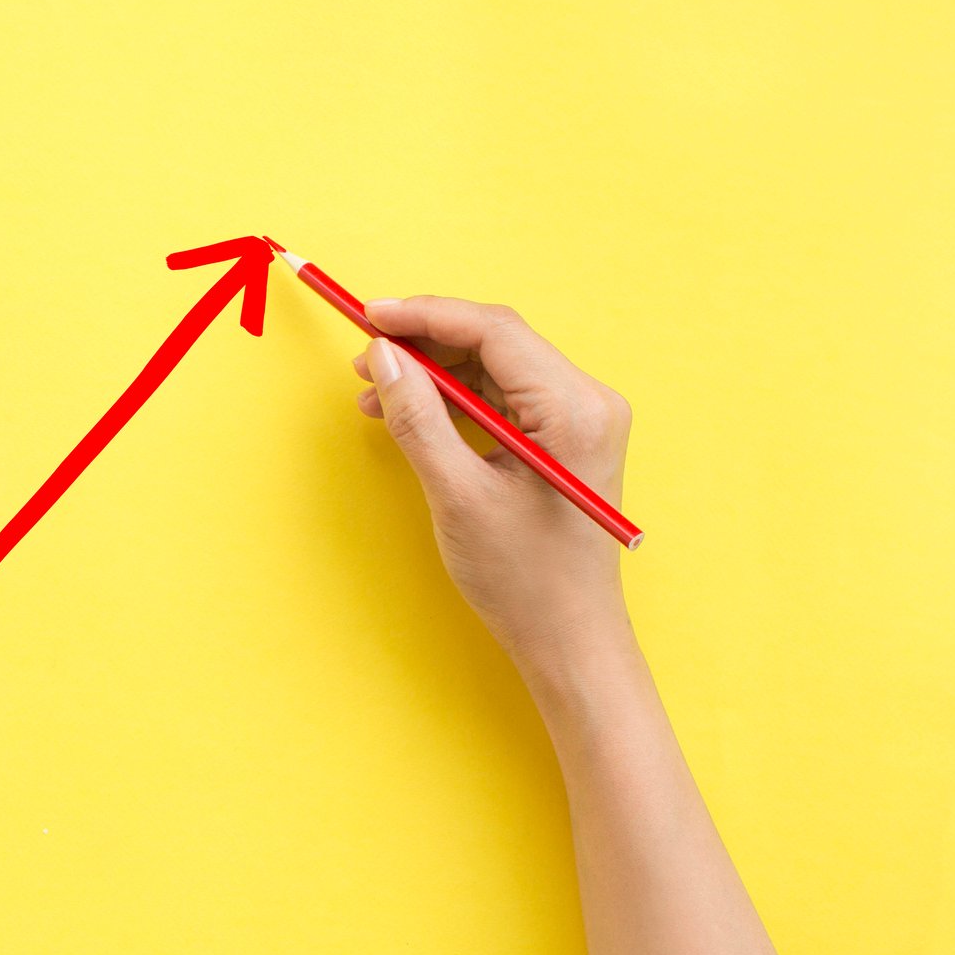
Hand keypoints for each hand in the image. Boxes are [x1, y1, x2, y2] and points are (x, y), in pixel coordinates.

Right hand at [352, 296, 634, 676]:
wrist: (568, 637)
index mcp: (576, 409)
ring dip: (435, 373)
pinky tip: (411, 413)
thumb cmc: (525, 579)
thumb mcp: (458, 495)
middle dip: (425, 344)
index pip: (495, 331)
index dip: (426, 316)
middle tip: (365, 360)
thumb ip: (418, 419)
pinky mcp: (565, 438)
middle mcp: (588, 402)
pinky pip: (504, 397)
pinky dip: (455, 400)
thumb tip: (385, 358)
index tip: (370, 318)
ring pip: (496, 367)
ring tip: (377, 393)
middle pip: (497, 342)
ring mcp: (580, 419)